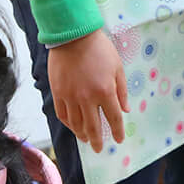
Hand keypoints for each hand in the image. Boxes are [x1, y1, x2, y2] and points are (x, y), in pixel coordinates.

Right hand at [47, 28, 128, 153]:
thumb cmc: (98, 48)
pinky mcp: (58, 92)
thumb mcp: (117, 67)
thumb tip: (125, 110)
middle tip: (98, 148)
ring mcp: (70, 97)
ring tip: (86, 139)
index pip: (114, 118)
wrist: (72, 35)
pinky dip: (68, 123)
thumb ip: (121, 91)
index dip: (117, 131)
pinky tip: (73, 126)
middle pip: (93, 127)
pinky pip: (62, 114)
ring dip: (82, 134)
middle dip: (97, 140)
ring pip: (76, 124)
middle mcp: (87, 98)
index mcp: (105, 91)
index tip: (119, 139)